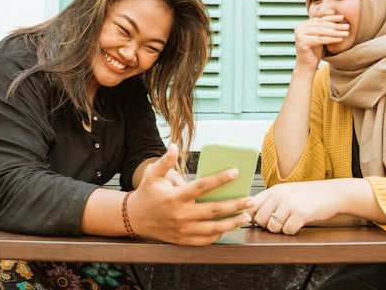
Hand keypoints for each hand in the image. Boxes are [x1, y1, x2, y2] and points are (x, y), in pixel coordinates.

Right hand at [128, 144, 254, 244]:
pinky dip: (219, 234)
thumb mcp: (152, 175)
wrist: (135, 219)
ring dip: (232, 223)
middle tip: (251, 200)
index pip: (202, 187)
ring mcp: (183, 230)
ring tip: (247, 216)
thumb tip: (173, 146)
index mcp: (175, 197)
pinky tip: (230, 226)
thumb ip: (164, 161)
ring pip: (213, 228)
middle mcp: (181, 215)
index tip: (235, 172)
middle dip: (234, 205)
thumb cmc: (147, 194)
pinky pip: (205, 240)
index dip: (219, 179)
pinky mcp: (183, 240)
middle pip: (213, 210)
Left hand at [247, 181, 337, 234]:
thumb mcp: (287, 192)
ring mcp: (290, 204)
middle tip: (278, 223)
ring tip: (290, 222)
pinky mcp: (301, 213)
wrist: (332, 193)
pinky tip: (299, 223)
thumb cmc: (309, 195)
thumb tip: (252, 217)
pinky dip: (292, 231)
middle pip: (260, 219)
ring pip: (273, 227)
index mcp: (274, 189)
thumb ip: (271, 201)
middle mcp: (280, 195)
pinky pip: (287, 231)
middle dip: (267, 226)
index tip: (253, 222)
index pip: (252, 204)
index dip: (250, 216)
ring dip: (280, 229)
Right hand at [294, 15, 348, 70]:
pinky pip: (320, 39)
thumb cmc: (314, 51)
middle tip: (347, 26)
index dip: (331, 18)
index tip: (342, 17)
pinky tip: (340, 39)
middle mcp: (299, 28)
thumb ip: (322, 25)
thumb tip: (329, 10)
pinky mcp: (302, 42)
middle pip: (321, 25)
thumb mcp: (319, 36)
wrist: (306, 66)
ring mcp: (299, 34)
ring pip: (321, 31)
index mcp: (302, 24)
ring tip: (346, 32)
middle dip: (335, 25)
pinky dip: (332, 39)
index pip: (319, 19)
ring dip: (335, 32)